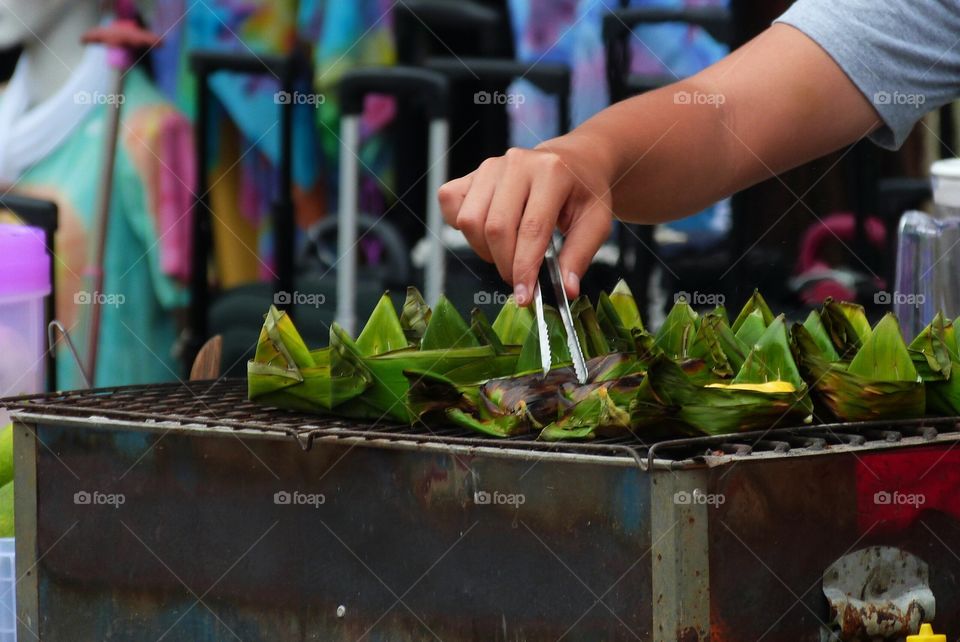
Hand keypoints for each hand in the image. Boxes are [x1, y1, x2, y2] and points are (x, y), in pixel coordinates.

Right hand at [437, 138, 612, 304]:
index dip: (524, 268)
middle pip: (496, 227)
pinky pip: (450, 203)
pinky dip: (461, 227)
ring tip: (506, 253)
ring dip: (484, 250)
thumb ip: (579, 256)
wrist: (573, 161)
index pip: (531, 228)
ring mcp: (491, 166)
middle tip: (518, 280)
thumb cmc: (583, 193)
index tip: (525, 296)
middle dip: (504, 265)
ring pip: (470, 220)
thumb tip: (567, 290)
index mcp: (552, 172)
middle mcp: (517, 163)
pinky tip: (486, 233)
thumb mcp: (596, 223)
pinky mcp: (473, 173)